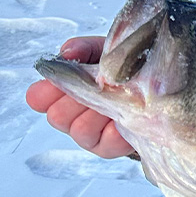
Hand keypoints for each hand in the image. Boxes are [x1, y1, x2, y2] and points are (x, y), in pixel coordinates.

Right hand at [25, 36, 135, 158]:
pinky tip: (124, 119)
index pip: (37, 98)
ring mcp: (90, 135)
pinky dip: (115, 131)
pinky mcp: (109, 148)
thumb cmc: (125, 69)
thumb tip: (68, 53)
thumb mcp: (105, 52)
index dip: (46, 91)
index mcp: (63, 92)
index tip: (61, 81)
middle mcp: (71, 115)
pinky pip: (105, 143)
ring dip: (99, 113)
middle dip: (79, 99)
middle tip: (98, 86)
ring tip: (115, 100)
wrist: (158, 88)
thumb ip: (84, 48)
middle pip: (57, 116)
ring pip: (79, 130)